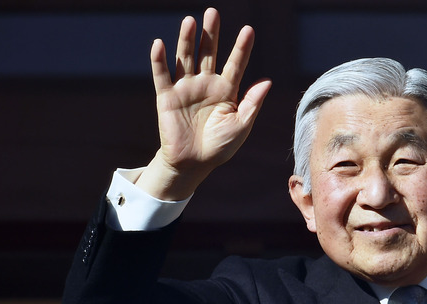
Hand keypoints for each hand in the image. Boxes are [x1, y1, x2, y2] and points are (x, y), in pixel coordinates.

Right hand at [136, 8, 271, 199]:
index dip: (241, 48)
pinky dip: (159, 60)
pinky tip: (160, 44)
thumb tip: (267, 81)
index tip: (249, 30)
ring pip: (185, 58)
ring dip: (187, 40)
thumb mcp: (241, 126)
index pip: (236, 64)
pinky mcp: (166, 97)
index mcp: (227, 91)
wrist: (194, 164)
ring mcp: (186, 88)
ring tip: (190, 21)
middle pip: (209, 54)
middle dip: (211, 34)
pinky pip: (162, 75)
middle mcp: (206, 84)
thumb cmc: (220, 147)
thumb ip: (252, 103)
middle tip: (213, 13)